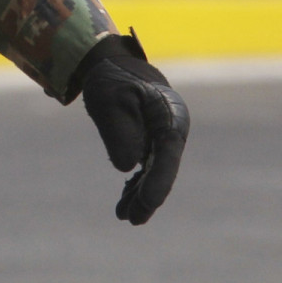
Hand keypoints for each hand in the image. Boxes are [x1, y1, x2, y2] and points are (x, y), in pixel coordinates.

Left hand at [77, 32, 189, 224]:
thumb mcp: (110, 99)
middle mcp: (171, 129)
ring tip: (124, 216)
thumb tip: (127, 167)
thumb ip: (119, 131)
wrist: (115, 63)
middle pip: (163, 169)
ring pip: (154, 171)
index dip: (158, 181)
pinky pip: (146, 166)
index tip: (148, 202)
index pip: (166, 155)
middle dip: (148, 196)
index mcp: (169, 117)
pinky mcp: (151, 140)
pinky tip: (125, 201)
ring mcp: (163, 136)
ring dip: (140, 194)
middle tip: (132, 219)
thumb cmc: (112, 78)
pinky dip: (136, 183)